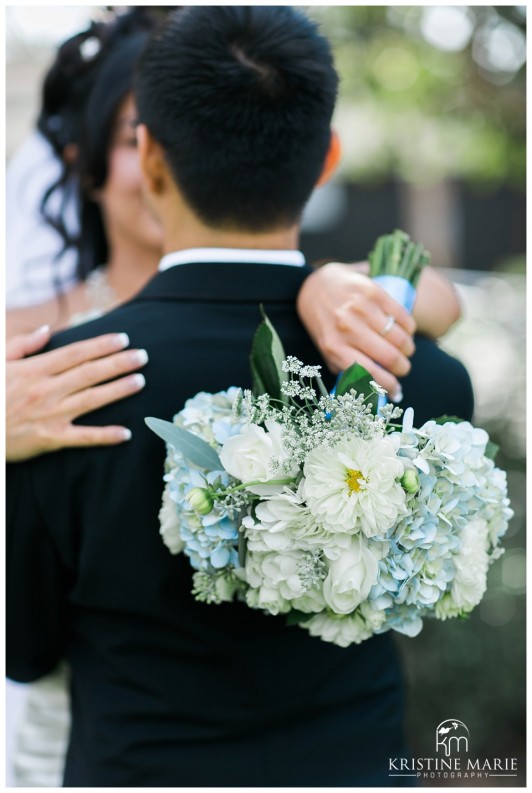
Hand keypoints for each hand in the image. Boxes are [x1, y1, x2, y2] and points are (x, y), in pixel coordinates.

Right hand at [7, 326, 147, 461]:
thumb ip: (21, 345)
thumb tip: (46, 331)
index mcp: (34, 370)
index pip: (75, 353)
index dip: (101, 345)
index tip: (123, 339)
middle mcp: (46, 390)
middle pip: (90, 373)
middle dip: (119, 363)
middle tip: (143, 356)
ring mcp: (50, 415)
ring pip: (92, 400)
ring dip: (119, 390)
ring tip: (140, 382)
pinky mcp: (50, 439)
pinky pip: (83, 437)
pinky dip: (105, 436)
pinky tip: (126, 433)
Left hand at [296, 263, 415, 399]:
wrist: (316, 287)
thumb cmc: (325, 325)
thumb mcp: (328, 351)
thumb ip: (347, 369)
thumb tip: (376, 393)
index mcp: (334, 347)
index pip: (369, 374)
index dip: (388, 386)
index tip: (396, 391)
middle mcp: (347, 327)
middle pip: (390, 357)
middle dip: (402, 368)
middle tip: (403, 368)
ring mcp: (361, 308)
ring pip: (400, 338)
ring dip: (408, 349)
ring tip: (405, 350)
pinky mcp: (374, 292)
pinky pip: (403, 317)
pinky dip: (409, 329)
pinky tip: (404, 332)